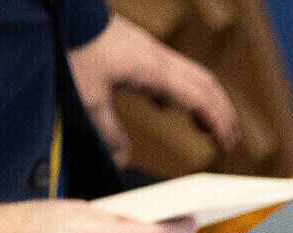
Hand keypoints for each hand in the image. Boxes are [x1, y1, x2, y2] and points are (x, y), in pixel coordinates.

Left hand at [66, 15, 242, 167]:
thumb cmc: (77, 47)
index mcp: (156, 72)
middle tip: (228, 138)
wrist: (65, 14)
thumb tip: (121, 159)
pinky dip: (180, 91)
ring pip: (193, 76)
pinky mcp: (141, 49)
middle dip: (222, 113)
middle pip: (207, 86)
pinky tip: (165, 104)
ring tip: (203, 126)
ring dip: (205, 101)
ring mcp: (152, 51)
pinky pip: (173, 71)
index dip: (218, 123)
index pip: (201, 100)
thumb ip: (109, 132)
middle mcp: (161, 59)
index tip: (227, 143)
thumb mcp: (90, 99)